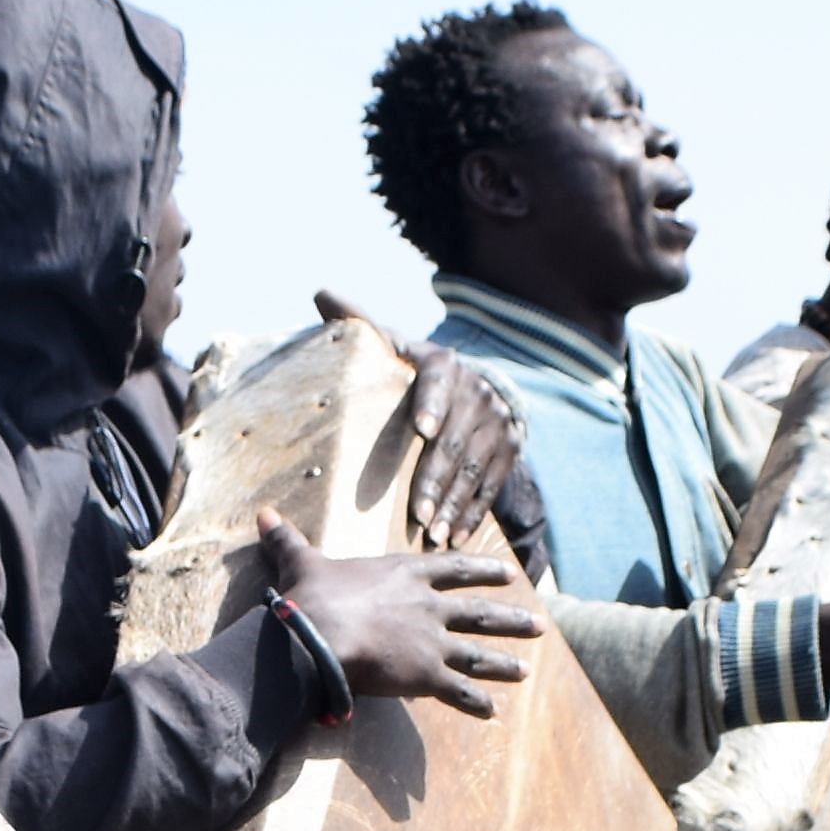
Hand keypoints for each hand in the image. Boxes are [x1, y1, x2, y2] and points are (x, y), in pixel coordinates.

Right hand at [252, 513, 539, 715]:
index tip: (507, 572)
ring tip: (527, 670)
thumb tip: (263, 514)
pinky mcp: (426, 675)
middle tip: (539, 624)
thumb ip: (289, 539)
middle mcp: (428, 605)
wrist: (317, 634)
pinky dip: (476, 703)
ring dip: (504, 662)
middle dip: (510, 619)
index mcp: (404, 573)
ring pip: (478, 653)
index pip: (453, 568)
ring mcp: (432, 641)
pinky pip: (458, 692)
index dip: (481, 570)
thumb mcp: (302, 560)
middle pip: (478, 612)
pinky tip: (493, 713)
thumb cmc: (310, 596)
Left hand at [324, 294, 535, 557]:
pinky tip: (455, 537)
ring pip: (474, 469)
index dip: (432, 404)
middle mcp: (477, 393)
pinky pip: (491, 486)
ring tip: (433, 533)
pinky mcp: (509, 450)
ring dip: (454, 504)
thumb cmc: (417, 370)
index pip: (439, 384)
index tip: (422, 428)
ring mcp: (496, 424)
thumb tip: (320, 293)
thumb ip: (360, 325)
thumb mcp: (395, 345)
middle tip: (417, 512)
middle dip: (436, 479)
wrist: (478, 385)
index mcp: (444, 365)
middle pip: (454, 441)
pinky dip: (473, 513)